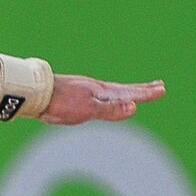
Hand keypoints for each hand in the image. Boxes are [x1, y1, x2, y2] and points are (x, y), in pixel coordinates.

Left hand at [39, 75, 164, 125]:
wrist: (34, 93)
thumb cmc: (60, 102)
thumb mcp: (87, 109)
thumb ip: (110, 109)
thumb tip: (134, 107)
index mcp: (102, 92)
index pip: (129, 93)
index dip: (145, 93)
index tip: (162, 89)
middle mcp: (95, 89)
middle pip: (123, 90)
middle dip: (140, 90)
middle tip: (157, 86)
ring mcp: (84, 91)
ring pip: (110, 92)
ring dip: (124, 92)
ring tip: (132, 93)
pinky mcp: (72, 95)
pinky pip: (96, 96)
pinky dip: (106, 97)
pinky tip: (100, 99)